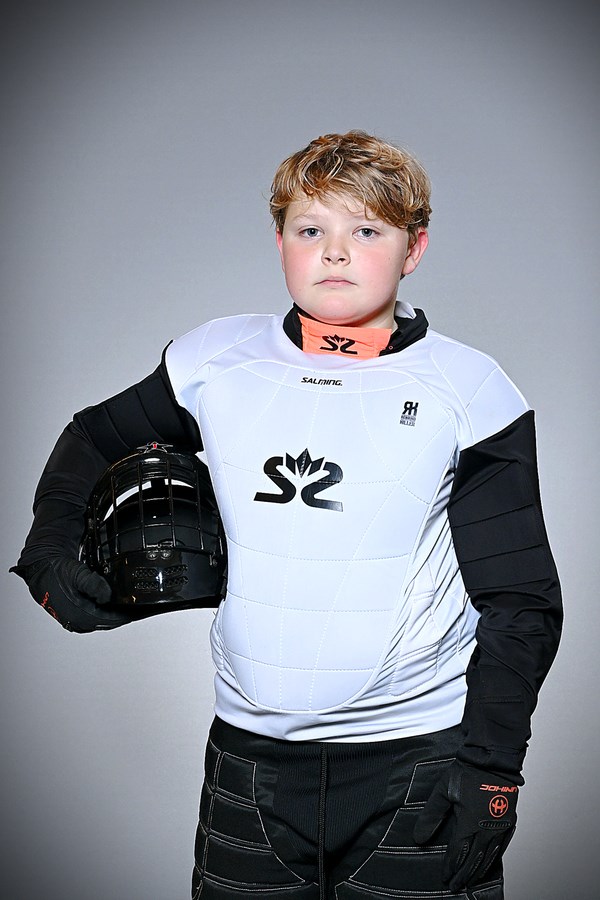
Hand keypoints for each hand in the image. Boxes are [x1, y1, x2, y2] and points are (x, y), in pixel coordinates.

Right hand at [10, 557, 132, 632]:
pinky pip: (94, 619)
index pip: (110, 620)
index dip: (126, 616)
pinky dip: (104, 614)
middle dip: (122, 615)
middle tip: (137, 609)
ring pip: (100, 621)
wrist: (41, 570)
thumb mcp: (79, 574)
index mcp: (78, 614)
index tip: (138, 612)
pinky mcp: (72, 618)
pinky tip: (110, 607)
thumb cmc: (57, 572)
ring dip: (113, 615)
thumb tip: (108, 596)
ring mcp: (74, 621)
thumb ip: (95, 585)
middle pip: (106, 622)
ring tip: (126, 607)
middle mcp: (76, 621)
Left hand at [413, 761, 517, 891]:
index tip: (446, 877)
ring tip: (472, 880)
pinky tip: (490, 861)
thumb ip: (431, 816)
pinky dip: (495, 857)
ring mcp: (500, 825)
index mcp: (470, 823)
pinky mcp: (508, 819)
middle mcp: (487, 829)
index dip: (451, 867)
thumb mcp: (443, 792)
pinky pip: (503, 845)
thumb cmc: (468, 772)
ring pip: (490, 855)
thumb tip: (419, 837)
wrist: (493, 759)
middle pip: (474, 859)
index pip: (459, 853)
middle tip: (457, 886)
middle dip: (464, 875)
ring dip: (479, 869)